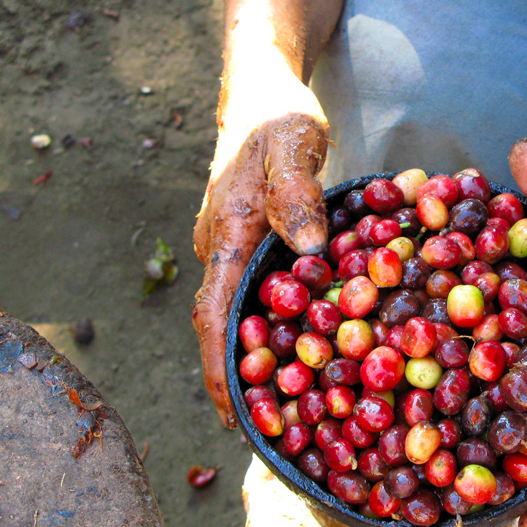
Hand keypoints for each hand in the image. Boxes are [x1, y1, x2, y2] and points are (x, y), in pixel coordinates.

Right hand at [192, 66, 328, 427]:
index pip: (212, 317)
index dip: (220, 370)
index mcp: (224, 235)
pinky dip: (284, 330)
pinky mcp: (260, 246)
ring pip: (246, 318)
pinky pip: (266, 298)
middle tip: (272, 434)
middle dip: (242, 382)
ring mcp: (240, 251)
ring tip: (295, 411)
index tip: (233, 418)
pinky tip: (314, 352)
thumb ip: (296, 192)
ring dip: (263, 362)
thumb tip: (306, 249)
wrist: (261, 92)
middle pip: (225, 330)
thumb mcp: (291, 143)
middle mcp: (224, 252)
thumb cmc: (275, 115)